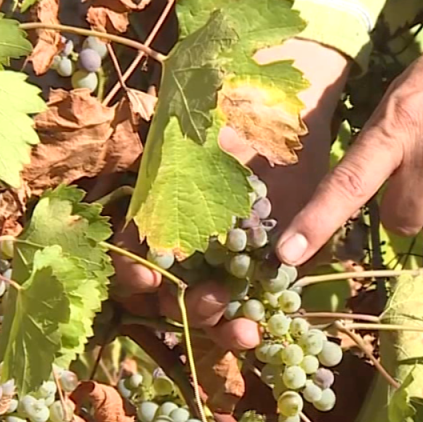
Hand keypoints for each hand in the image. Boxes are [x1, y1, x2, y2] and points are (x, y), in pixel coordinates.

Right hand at [111, 40, 350, 349]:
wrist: (293, 92)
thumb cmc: (235, 103)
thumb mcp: (198, 130)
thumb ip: (172, 175)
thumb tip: (148, 224)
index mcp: (158, 208)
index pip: (129, 253)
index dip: (130, 272)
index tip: (149, 275)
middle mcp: (187, 237)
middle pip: (167, 291)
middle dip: (182, 305)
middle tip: (207, 302)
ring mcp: (228, 254)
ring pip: (208, 305)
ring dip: (217, 322)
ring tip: (243, 326)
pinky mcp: (268, 262)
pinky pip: (253, 302)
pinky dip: (254, 318)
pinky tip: (260, 329)